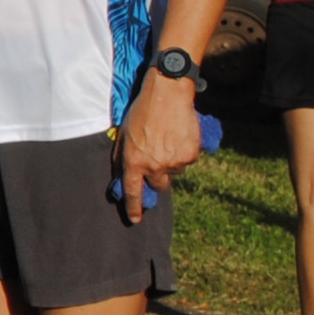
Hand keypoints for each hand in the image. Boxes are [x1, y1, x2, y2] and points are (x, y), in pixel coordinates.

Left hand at [117, 72, 201, 221]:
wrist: (167, 95)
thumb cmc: (142, 112)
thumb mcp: (124, 135)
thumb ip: (123, 157)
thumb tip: (123, 176)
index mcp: (134, 162)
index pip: (133, 192)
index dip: (134, 208)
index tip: (135, 219)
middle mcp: (155, 166)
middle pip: (159, 186)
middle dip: (157, 179)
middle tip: (157, 162)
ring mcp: (174, 162)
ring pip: (174, 171)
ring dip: (171, 161)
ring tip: (167, 139)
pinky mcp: (191, 155)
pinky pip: (187, 161)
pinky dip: (184, 152)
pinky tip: (179, 136)